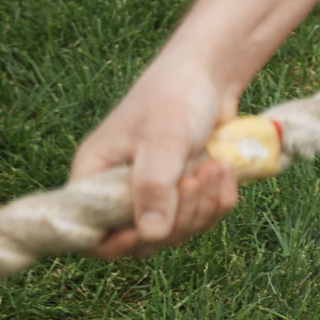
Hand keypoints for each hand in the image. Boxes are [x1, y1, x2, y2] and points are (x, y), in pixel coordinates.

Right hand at [71, 51, 242, 261]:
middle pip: (144, 239)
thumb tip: (150, 236)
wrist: (209, 75)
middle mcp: (119, 190)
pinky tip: (226, 171)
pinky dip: (220, 201)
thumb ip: (154, 186)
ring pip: (177, 232)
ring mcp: (154, 194)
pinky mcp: (184, 193)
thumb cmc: (175, 97)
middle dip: (179, 217)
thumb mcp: (163, 140)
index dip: (118, 244)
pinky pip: (202, 218)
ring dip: (203, 207)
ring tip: (216, 168)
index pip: (93, 234)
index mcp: (95, 176)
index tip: (152, 232)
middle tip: (198, 178)